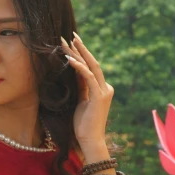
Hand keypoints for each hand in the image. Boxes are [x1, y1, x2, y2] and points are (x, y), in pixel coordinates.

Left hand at [60, 31, 113, 146]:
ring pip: (91, 67)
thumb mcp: (81, 101)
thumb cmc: (83, 124)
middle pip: (92, 63)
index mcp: (102, 89)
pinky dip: (79, 67)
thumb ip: (81, 86)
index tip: (71, 44)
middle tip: (71, 35)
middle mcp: (106, 87)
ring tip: (67, 43)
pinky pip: (88, 77)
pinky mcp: (99, 97)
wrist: (90, 140)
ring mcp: (104, 91)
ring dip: (78, 54)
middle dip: (81, 48)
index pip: (90, 68)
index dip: (81, 55)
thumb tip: (76, 71)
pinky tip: (70, 59)